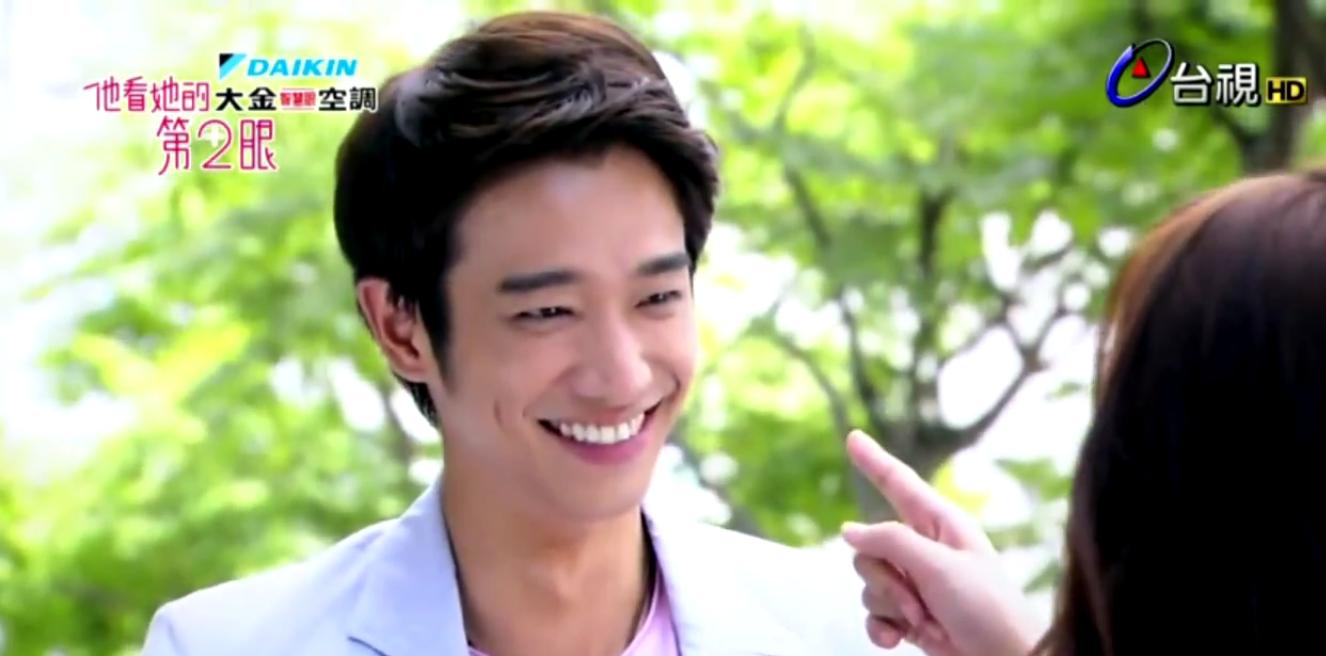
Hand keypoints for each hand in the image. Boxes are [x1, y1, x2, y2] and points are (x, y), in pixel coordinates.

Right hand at [840, 430, 1042, 655]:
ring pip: (869, 582)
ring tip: (926, 621)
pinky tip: (898, 640)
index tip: (853, 438)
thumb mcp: (939, 566)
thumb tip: (849, 532)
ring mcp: (915, 584)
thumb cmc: (987, 609)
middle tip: (920, 598)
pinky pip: (873, 613)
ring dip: (890, 607)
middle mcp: (924, 550)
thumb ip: (891, 541)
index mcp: (940, 524)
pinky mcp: (909, 616)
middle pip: (870, 545)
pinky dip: (882, 628)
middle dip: (885, 577)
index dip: (874, 461)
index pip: (898, 484)